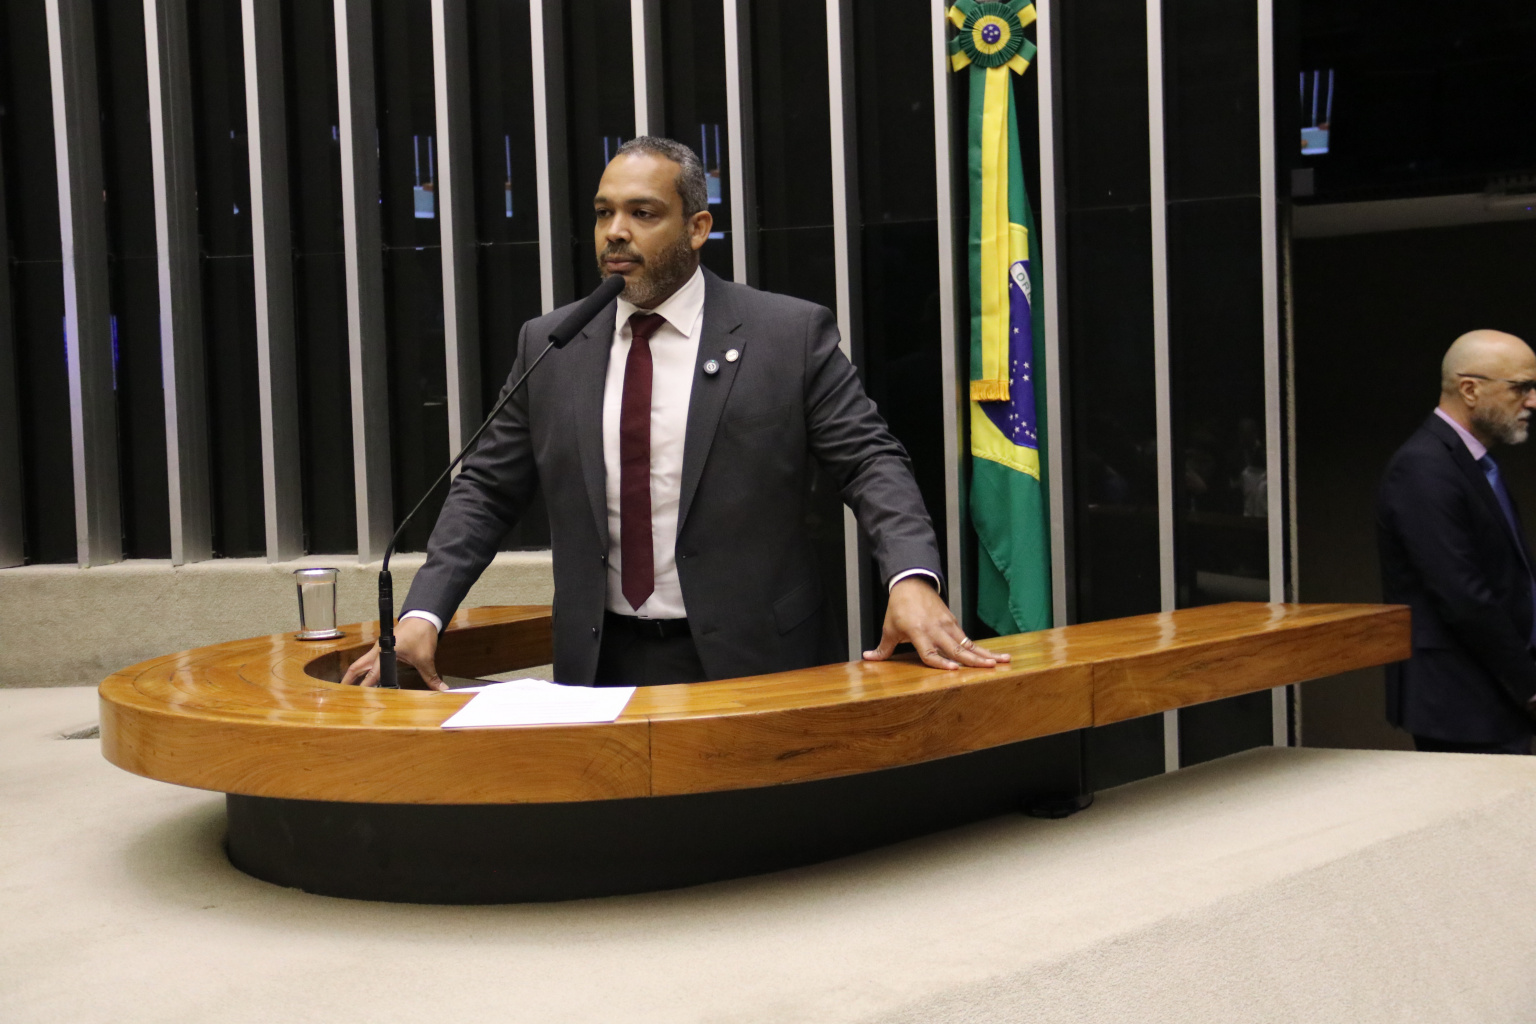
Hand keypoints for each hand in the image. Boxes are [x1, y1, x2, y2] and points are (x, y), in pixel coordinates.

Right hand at [340, 617, 446, 689]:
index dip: (365, 687)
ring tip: (348, 689)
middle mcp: (378, 650)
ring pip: (361, 663)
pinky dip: (364, 670)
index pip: (372, 674)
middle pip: (358, 667)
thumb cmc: (421, 634)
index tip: (358, 699)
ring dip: (355, 674)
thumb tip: (441, 690)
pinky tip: (365, 678)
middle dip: (349, 680)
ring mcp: (379, 648)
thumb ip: (431, 677)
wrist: (423, 617)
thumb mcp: (426, 658)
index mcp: (386, 652)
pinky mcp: (382, 648)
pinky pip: (369, 660)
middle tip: (341, 693)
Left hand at [862, 577, 1011, 670]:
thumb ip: (883, 647)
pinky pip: (967, 638)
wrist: (911, 583)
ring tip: (1002, 661)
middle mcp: (935, 628)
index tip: (954, 670)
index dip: (941, 662)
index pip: (930, 652)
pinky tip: (993, 656)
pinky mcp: (953, 622)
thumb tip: (868, 658)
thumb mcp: (889, 628)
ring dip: (985, 653)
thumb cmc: (899, 607)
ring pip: (967, 643)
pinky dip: (980, 647)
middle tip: (991, 667)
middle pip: (956, 648)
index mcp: (917, 631)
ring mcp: (947, 625)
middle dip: (975, 659)